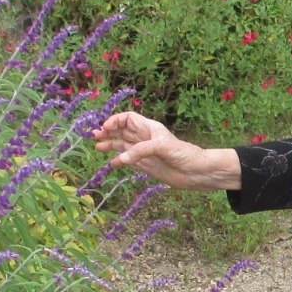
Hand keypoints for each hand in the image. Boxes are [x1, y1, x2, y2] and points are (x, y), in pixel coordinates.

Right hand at [93, 112, 241, 190]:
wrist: (196, 172)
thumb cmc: (184, 154)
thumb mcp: (162, 147)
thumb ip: (140, 151)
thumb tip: (119, 159)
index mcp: (149, 128)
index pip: (128, 118)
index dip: (116, 121)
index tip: (105, 128)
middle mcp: (145, 138)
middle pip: (122, 130)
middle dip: (108, 131)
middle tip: (94, 136)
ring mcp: (144, 151)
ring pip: (123, 145)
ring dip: (110, 145)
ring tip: (98, 147)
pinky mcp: (145, 165)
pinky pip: (128, 160)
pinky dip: (119, 160)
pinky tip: (112, 163)